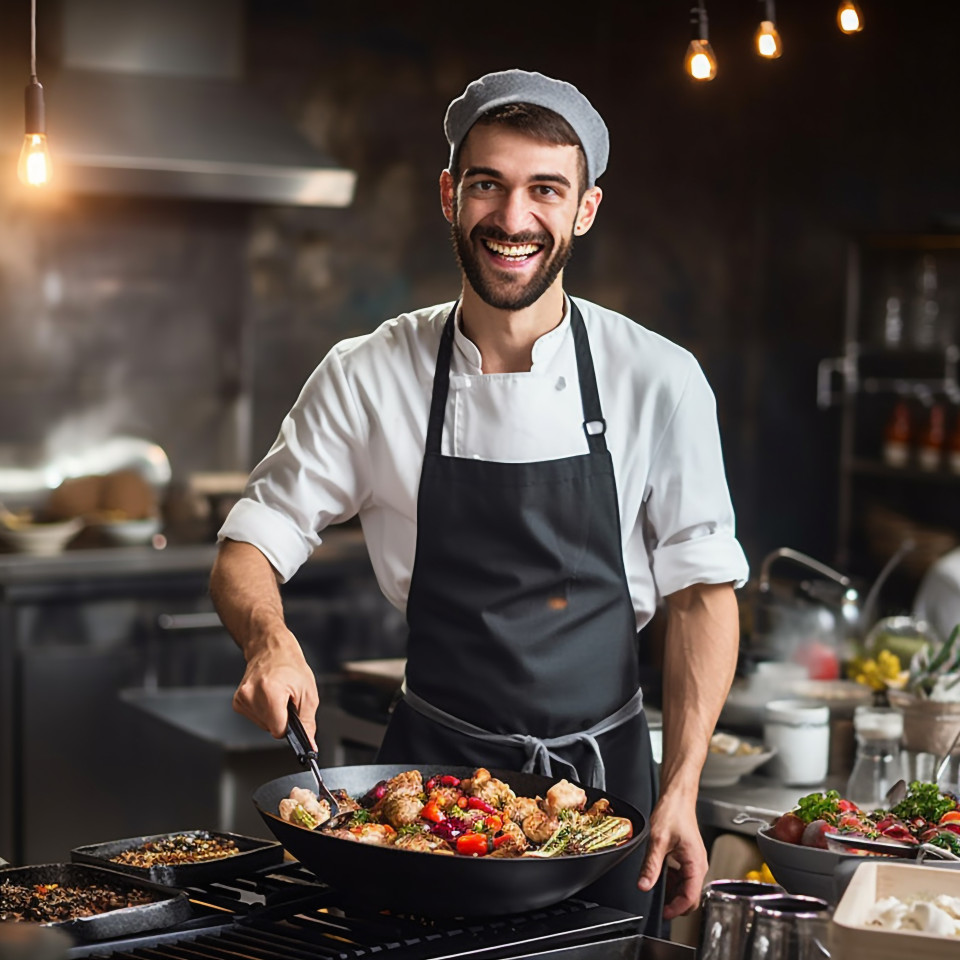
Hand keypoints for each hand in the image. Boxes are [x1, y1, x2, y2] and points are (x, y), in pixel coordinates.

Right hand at [232, 628, 318, 744]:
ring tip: (277, 695)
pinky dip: (263, 712)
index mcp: (269, 692)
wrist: (272, 649)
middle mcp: (251, 695)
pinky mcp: (237, 702)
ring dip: (273, 715)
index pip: (278, 730)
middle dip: (282, 719)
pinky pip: (255, 718)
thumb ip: (308, 723)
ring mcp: (241, 698)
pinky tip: (267, 697)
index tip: (294, 715)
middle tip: (286, 699)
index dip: (290, 725)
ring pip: (263, 725)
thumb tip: (310, 746)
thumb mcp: (308, 693)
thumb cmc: (291, 666)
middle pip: (270, 728)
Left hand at [637, 790, 707, 919]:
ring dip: (670, 890)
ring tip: (654, 884)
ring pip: (684, 887)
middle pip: (689, 896)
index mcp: (696, 863)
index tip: (663, 913)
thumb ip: (651, 865)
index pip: (690, 898)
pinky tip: (659, 873)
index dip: (676, 909)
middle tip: (656, 903)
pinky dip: (670, 879)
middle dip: (673, 902)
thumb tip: (644, 885)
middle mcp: (698, 865)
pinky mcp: (688, 858)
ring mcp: (694, 862)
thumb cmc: (673, 813)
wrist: (677, 798)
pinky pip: (681, 877)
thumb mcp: (658, 840)